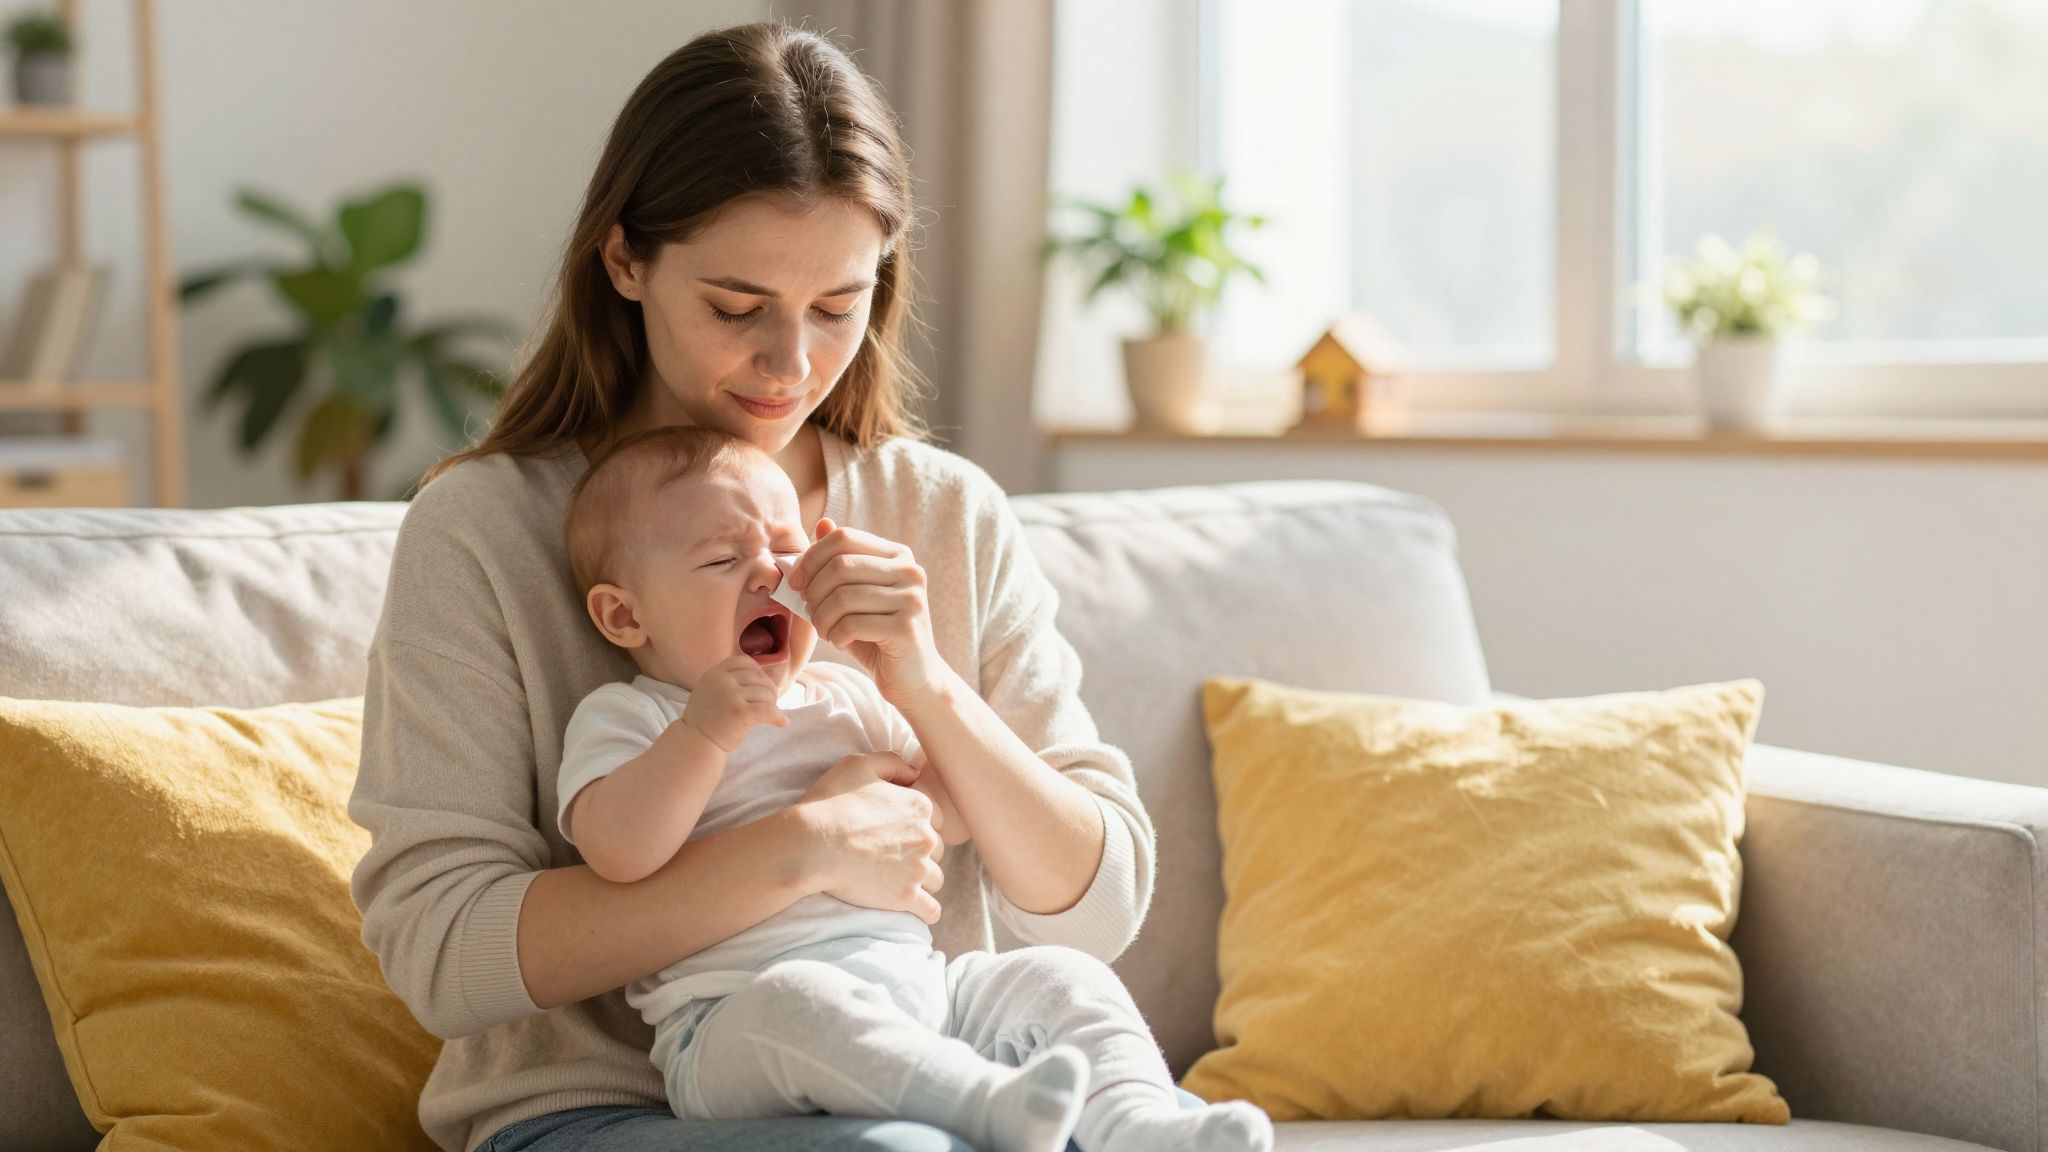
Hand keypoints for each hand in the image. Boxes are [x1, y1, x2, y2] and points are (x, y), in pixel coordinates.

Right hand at [680, 654, 789, 752]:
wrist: (696, 742)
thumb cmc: (707, 719)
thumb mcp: (710, 690)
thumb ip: (729, 680)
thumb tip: (765, 675)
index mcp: (715, 673)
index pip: (745, 662)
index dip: (758, 671)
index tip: (761, 684)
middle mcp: (723, 681)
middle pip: (759, 677)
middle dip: (768, 690)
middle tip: (768, 704)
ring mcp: (731, 696)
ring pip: (766, 693)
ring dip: (772, 704)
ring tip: (769, 715)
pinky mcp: (740, 713)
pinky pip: (768, 710)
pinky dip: (778, 716)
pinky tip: (782, 722)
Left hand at [791, 517, 944, 706]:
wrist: (912, 678)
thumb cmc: (877, 634)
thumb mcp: (855, 594)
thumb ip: (840, 561)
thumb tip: (823, 524)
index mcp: (898, 555)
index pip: (844, 538)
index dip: (811, 558)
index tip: (796, 583)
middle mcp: (910, 571)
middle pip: (840, 566)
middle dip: (813, 592)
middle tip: (811, 612)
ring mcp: (912, 599)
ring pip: (843, 597)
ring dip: (822, 618)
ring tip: (826, 630)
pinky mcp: (907, 629)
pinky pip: (852, 624)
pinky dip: (835, 635)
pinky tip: (840, 641)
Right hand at [793, 751, 946, 923]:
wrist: (811, 845)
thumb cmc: (831, 802)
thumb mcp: (858, 764)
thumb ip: (892, 762)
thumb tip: (913, 771)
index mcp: (920, 806)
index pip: (934, 820)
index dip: (915, 825)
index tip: (895, 832)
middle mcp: (926, 838)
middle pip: (935, 850)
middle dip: (918, 853)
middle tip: (891, 856)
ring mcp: (918, 869)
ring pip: (935, 878)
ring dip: (921, 879)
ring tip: (897, 880)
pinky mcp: (905, 897)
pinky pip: (931, 910)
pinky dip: (926, 909)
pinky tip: (915, 907)